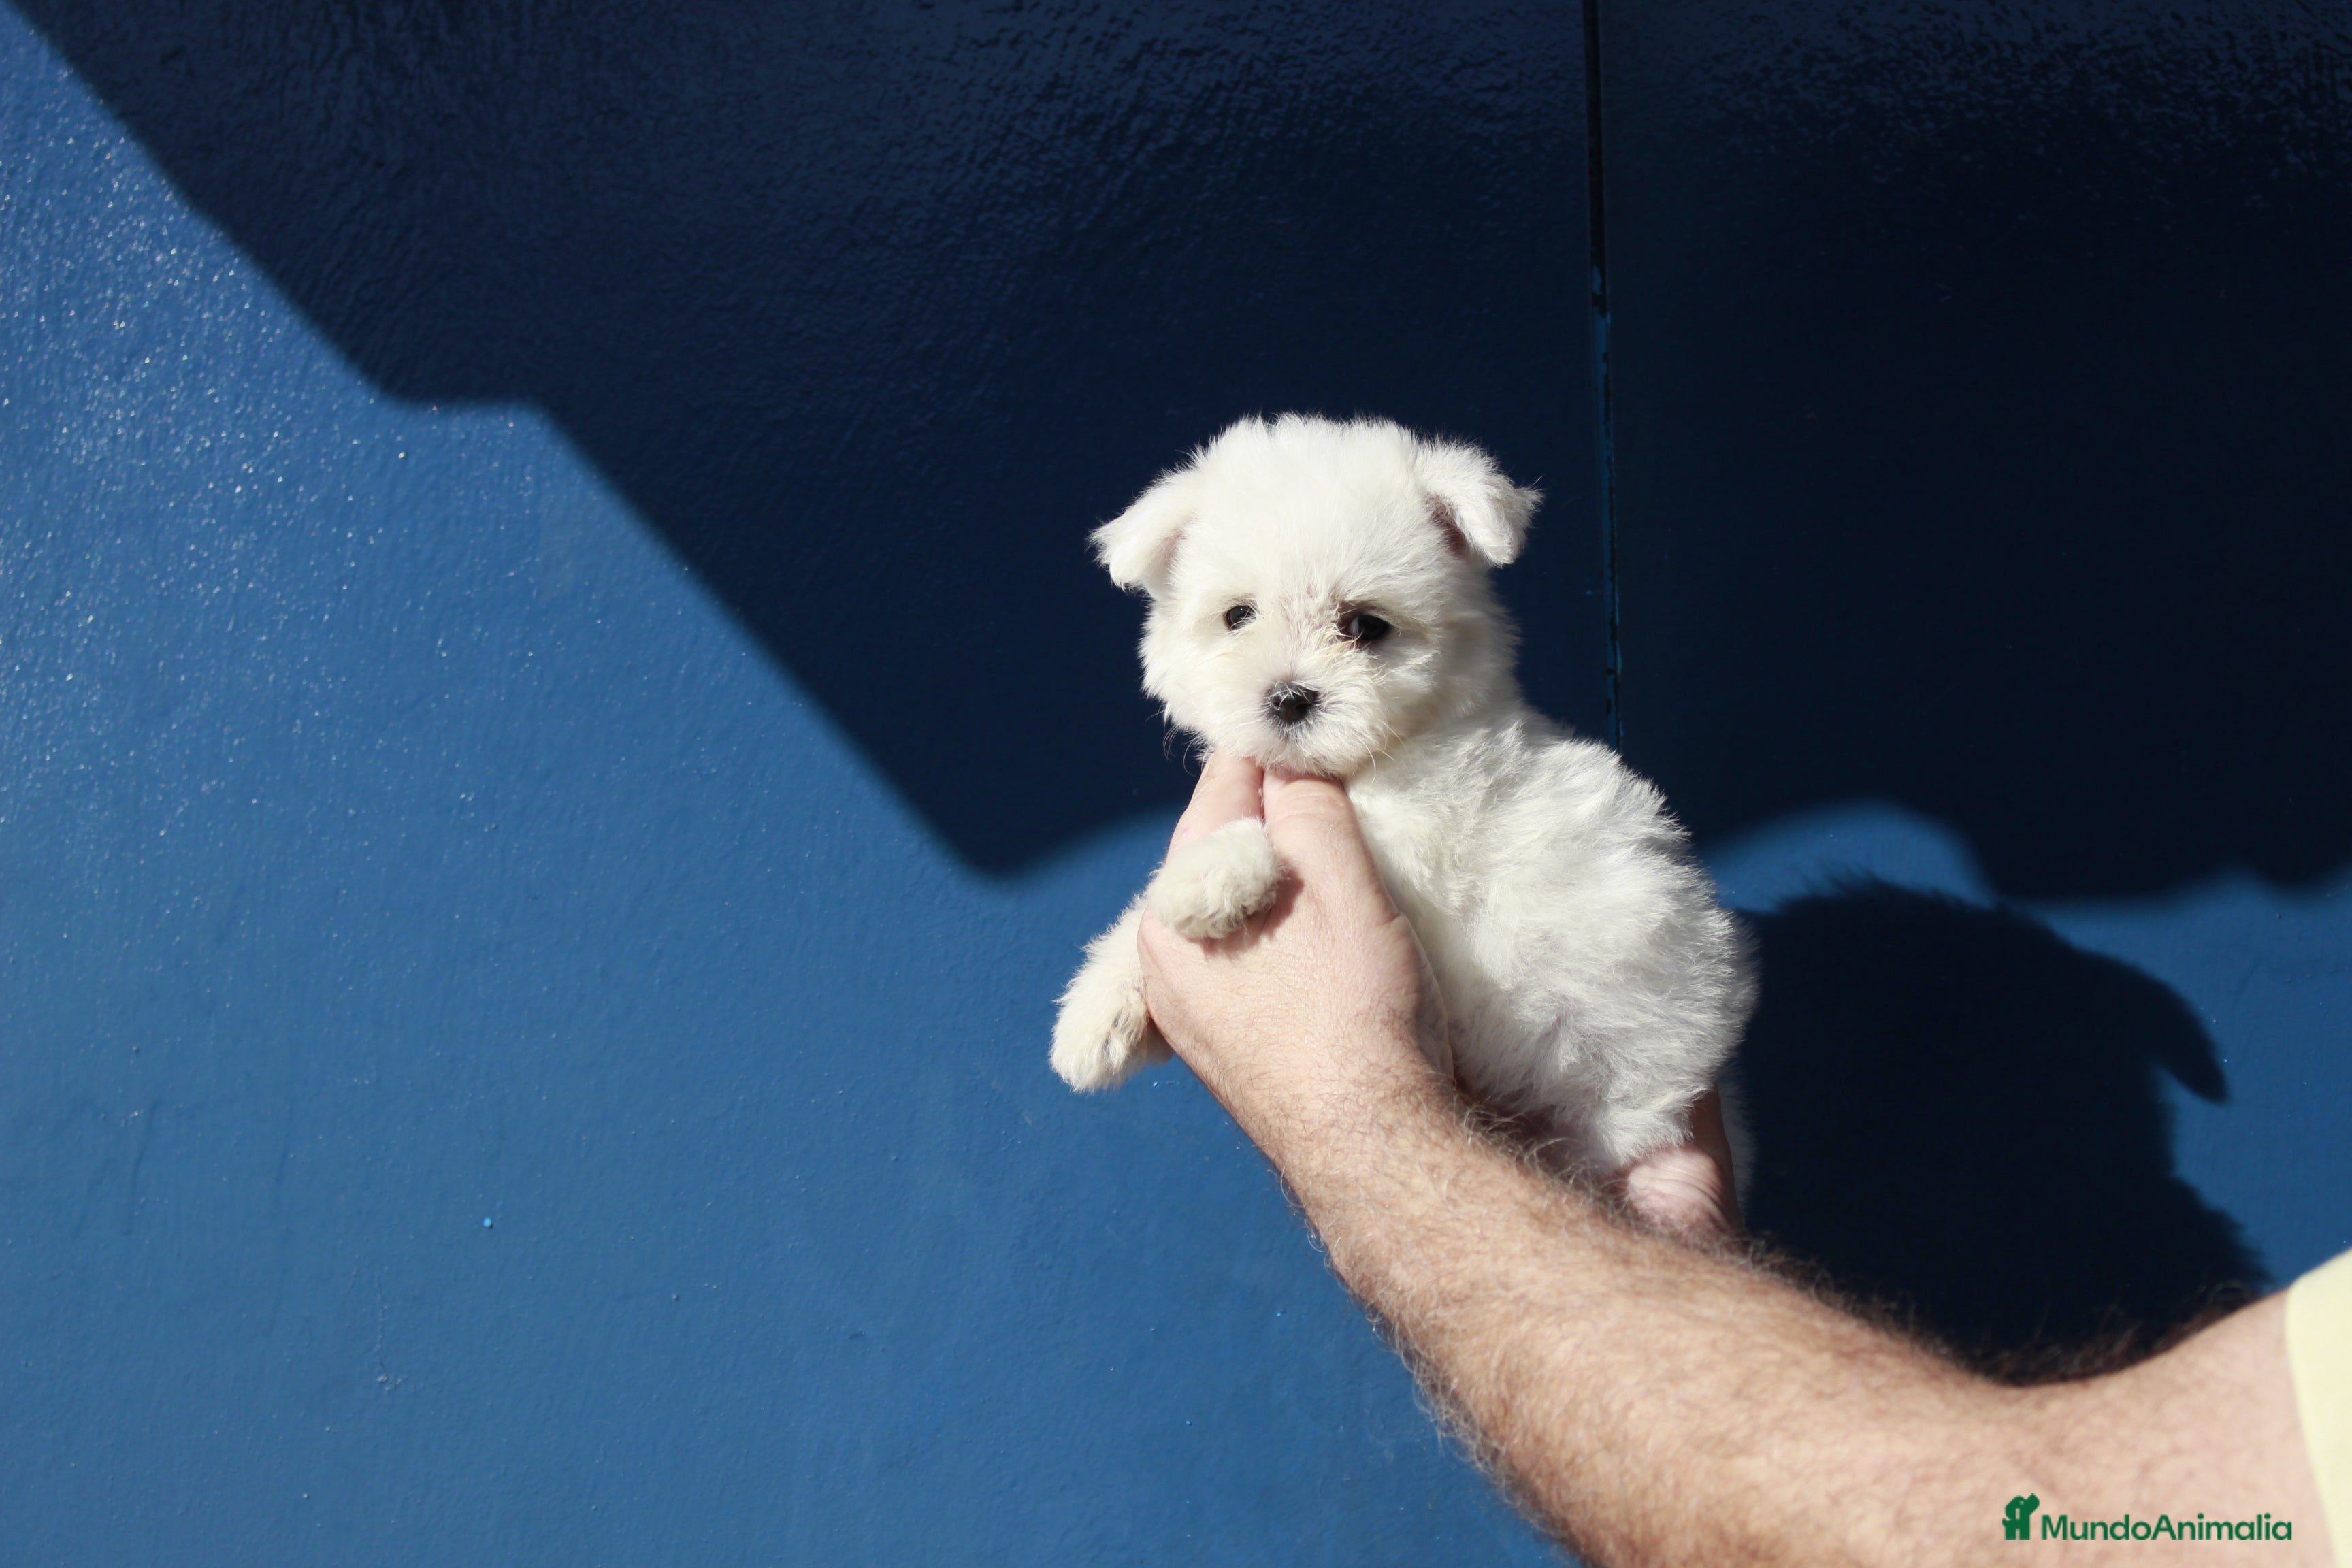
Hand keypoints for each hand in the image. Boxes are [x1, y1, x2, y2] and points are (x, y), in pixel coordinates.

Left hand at [1136, 752, 1445, 1156]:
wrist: (1372, 1153)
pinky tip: (1315, 935)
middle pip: (1220, 848)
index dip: (1270, 755)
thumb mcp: (1344, 891)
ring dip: (1275, 876)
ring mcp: (1184, 1007)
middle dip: (1273, 816)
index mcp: (1174, 907)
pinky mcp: (1216, 1045)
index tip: (1310, 731)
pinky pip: (1238, 955)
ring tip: (1333, 859)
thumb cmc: (1359, 1019)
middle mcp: (1161, 956)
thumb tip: (1288, 759)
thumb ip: (1309, 810)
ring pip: (1229, 903)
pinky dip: (1272, 929)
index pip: (1219, 794)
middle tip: (1334, 788)